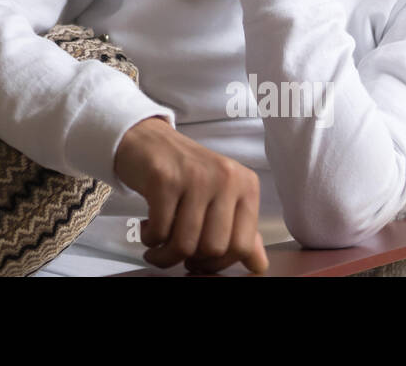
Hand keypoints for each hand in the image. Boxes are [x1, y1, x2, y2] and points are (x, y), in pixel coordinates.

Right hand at [114, 116, 268, 273]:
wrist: (146, 138)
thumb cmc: (183, 171)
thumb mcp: (219, 195)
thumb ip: (240, 230)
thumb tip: (258, 266)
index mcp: (246, 184)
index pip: (242, 245)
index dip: (219, 263)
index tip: (201, 262)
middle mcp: (225, 178)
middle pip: (213, 248)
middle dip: (190, 260)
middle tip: (175, 252)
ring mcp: (195, 177)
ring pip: (185, 244)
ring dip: (165, 254)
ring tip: (156, 245)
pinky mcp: (164, 179)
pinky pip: (160, 230)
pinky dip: (150, 238)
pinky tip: (146, 228)